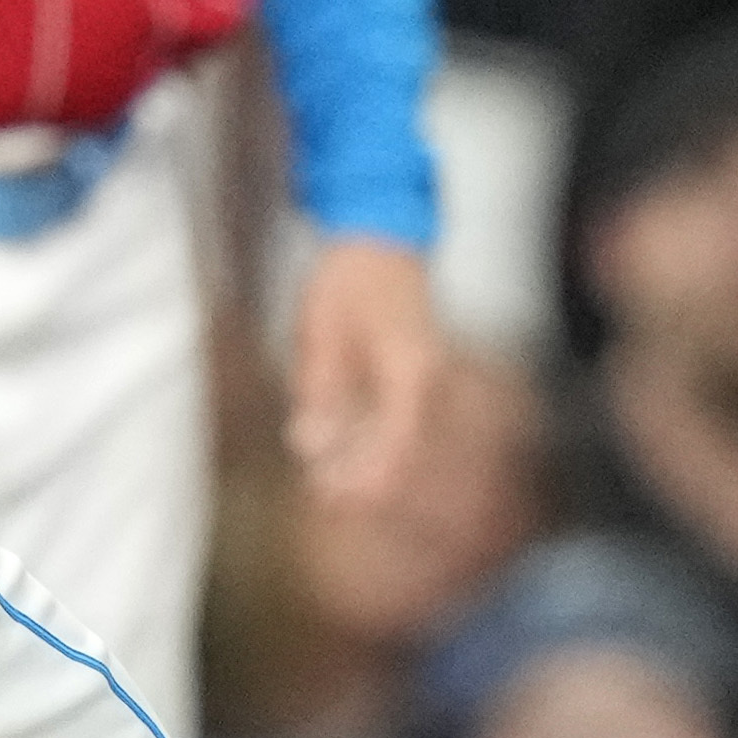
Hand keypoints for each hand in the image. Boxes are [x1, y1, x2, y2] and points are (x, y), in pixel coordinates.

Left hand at [285, 235, 447, 511]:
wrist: (378, 240)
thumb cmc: (349, 279)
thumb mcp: (319, 334)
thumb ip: (320, 392)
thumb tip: (310, 446)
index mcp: (411, 374)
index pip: (398, 447)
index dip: (366, 482)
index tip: (330, 497)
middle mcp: (427, 382)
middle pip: (405, 454)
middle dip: (365, 482)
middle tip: (322, 495)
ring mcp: (426, 380)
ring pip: (404, 443)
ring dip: (367, 465)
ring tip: (324, 481)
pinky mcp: (413, 378)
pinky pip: (398, 424)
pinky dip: (371, 443)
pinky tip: (337, 450)